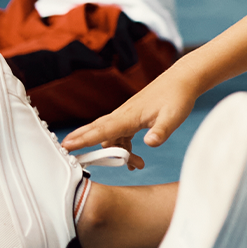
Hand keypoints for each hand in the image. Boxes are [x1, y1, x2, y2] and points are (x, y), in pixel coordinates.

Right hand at [59, 78, 199, 169]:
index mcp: (128, 116)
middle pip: (96, 130)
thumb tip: (150, 144)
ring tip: (135, 167)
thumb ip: (161, 132)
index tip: (67, 146)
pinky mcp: (132, 118)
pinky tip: (134, 159)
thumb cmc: (177, 98)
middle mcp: (123, 115)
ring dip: (116, 153)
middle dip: (80, 140)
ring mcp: (126, 116)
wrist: (182, 81)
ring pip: (110, 136)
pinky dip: (123, 148)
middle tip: (64, 150)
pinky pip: (120, 135)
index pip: (102, 130)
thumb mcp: (173, 117)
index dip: (84, 140)